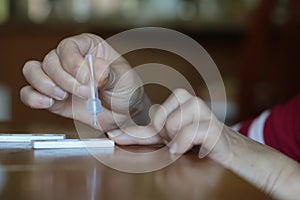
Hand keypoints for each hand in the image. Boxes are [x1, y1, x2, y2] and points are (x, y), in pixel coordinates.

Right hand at [20, 33, 152, 133]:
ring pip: (33, 71)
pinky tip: (48, 102)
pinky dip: (34, 97)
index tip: (87, 79)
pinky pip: (30, 93)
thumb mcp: (124, 80)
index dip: (73, 62)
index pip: (69, 46)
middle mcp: (70, 60)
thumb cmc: (126, 91)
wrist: (123, 115)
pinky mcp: (53, 97)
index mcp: (88, 48)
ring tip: (63, 96)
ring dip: (45, 85)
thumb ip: (109, 74)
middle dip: (65, 79)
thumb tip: (96, 69)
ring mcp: (59, 78)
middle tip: (84, 93)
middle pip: (50, 60)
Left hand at [107, 88, 299, 199]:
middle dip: (164, 136)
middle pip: (158, 120)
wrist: (234, 154)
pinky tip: (192, 148)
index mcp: (178, 106)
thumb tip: (124, 135)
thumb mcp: (172, 140)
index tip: (113, 136)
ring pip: (169, 124)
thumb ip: (152, 136)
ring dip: (176, 140)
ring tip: (190, 145)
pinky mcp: (211, 125)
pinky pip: (185, 134)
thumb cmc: (202, 146)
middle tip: (180, 142)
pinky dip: (183, 144)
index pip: (150, 120)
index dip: (131, 130)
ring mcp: (201, 111)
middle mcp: (188, 103)